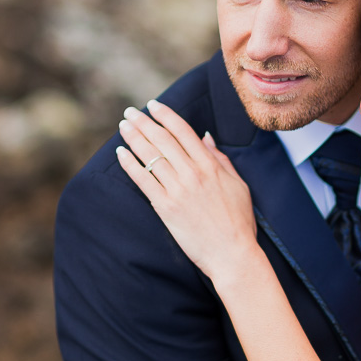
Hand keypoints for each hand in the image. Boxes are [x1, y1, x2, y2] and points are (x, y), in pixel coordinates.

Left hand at [116, 100, 257, 282]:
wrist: (232, 254)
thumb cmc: (239, 222)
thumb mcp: (238, 185)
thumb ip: (221, 159)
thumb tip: (206, 138)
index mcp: (211, 166)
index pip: (184, 132)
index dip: (166, 116)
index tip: (153, 105)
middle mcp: (193, 174)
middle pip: (163, 140)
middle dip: (145, 122)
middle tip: (131, 112)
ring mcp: (178, 190)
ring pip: (151, 156)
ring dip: (134, 137)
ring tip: (123, 125)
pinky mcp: (166, 208)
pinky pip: (143, 180)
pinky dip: (130, 164)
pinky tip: (121, 152)